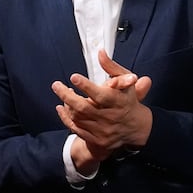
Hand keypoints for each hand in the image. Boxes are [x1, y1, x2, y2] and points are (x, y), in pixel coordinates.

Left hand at [53, 50, 152, 171]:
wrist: (136, 128)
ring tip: (61, 92)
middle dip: (67, 95)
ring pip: (78, 118)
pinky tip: (60, 107)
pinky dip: (65, 117)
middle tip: (56, 85)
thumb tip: (100, 52)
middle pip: (84, 108)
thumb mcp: (126, 82)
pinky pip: (76, 129)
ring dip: (67, 104)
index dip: (86, 86)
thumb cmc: (128, 100)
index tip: (74, 77)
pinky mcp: (97, 140)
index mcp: (118, 102)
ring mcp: (102, 130)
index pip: (100, 95)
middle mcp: (110, 117)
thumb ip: (111, 67)